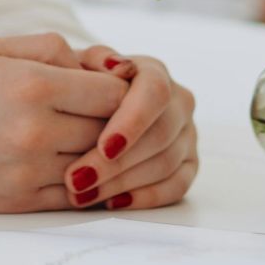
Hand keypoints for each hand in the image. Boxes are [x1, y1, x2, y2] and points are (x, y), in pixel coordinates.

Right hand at [0, 42, 131, 212]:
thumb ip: (46, 47)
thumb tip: (97, 65)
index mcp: (31, 84)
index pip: (113, 95)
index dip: (117, 93)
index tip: (104, 93)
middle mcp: (35, 129)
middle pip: (111, 133)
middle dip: (112, 127)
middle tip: (102, 121)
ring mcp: (28, 170)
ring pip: (97, 168)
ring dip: (97, 159)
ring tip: (85, 145)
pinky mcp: (18, 202)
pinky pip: (73, 197)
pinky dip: (80, 185)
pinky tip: (68, 170)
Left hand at [60, 52, 198, 211]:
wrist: (85, 101)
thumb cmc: (76, 83)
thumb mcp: (76, 64)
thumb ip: (93, 61)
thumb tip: (115, 66)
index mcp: (154, 73)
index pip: (155, 94)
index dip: (132, 122)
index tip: (103, 147)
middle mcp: (178, 101)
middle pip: (159, 136)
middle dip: (117, 163)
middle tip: (77, 181)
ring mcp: (186, 134)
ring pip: (165, 164)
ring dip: (122, 184)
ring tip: (82, 195)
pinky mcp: (187, 163)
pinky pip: (176, 187)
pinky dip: (144, 197)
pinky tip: (111, 203)